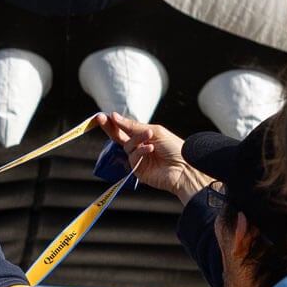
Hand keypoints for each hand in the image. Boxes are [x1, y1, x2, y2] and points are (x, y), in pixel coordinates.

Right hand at [94, 112, 211, 202]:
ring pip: (127, 146)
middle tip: (102, 119)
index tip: (103, 115)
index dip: (114, 122)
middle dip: (110, 127)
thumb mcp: (154, 131)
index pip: (125, 128)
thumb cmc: (175, 148)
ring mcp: (138, 159)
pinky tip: (150, 148)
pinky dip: (141, 151)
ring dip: (137, 139)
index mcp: (144, 136)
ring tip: (149, 136)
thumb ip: (133, 126)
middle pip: (119, 137)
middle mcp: (139, 147)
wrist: (185, 168)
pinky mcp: (138, 170)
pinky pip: (133, 158)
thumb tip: (115, 116)